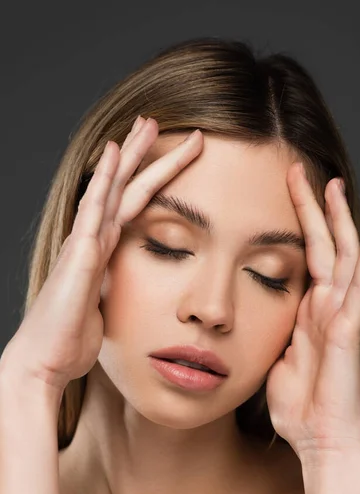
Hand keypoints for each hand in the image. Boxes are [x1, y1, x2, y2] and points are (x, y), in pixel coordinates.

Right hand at [1, 118, 202, 394]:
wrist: (45, 358)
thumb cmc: (71, 338)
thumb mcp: (104, 309)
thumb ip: (114, 289)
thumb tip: (123, 287)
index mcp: (103, 252)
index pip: (131, 207)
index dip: (148, 179)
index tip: (166, 155)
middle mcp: (93, 240)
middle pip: (123, 188)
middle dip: (141, 154)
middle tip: (156, 122)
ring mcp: (85, 242)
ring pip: (113, 189)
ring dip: (130, 155)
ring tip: (147, 123)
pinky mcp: (81, 253)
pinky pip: (96, 208)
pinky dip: (106, 179)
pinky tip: (114, 154)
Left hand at [264, 163, 359, 460]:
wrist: (320, 442)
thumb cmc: (300, 407)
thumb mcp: (278, 360)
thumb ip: (278, 334)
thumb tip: (264, 318)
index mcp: (308, 313)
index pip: (304, 257)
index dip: (295, 225)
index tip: (281, 193)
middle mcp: (327, 308)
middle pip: (323, 247)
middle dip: (312, 209)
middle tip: (299, 171)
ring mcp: (341, 317)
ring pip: (345, 257)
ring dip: (339, 221)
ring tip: (334, 185)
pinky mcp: (348, 332)